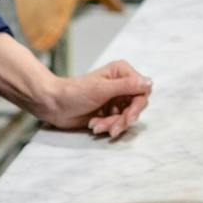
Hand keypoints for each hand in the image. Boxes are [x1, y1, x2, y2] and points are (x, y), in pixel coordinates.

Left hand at [35, 59, 153, 137]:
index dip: (137, 106)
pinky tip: (93, 125)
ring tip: (97, 126)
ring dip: (113, 124)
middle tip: (114, 129)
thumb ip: (127, 86)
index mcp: (122, 73)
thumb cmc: (75, 92)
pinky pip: (117, 122)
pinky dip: (106, 126)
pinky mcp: (108, 111)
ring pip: (127, 116)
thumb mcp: (102, 89)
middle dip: (124, 119)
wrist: (54, 105)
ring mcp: (115, 99)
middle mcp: (121, 84)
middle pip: (136, 106)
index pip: (142, 90)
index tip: (129, 117)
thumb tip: (149, 82)